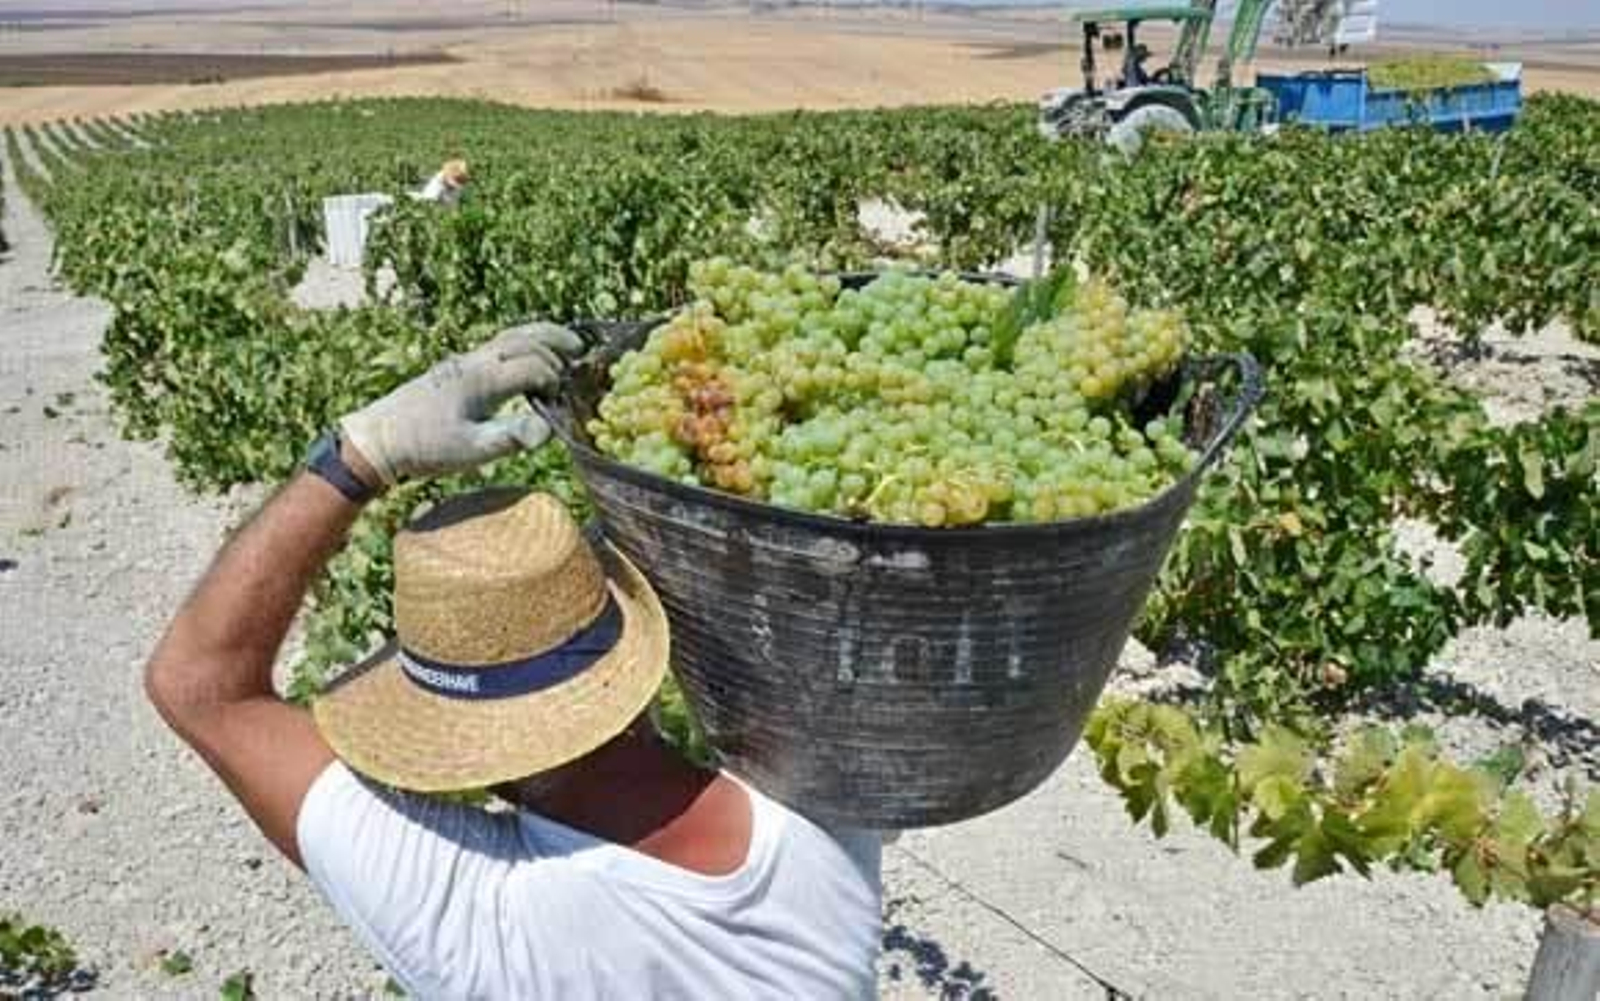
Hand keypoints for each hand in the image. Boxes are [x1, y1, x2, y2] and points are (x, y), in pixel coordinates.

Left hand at [340, 322, 583, 485]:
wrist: (378, 438)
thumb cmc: (424, 448)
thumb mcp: (471, 450)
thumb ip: (511, 437)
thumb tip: (548, 428)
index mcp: (482, 378)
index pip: (533, 365)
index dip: (555, 379)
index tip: (560, 401)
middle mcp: (474, 363)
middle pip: (523, 337)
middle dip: (555, 340)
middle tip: (581, 350)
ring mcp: (463, 363)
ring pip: (508, 337)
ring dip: (538, 337)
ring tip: (561, 346)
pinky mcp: (454, 370)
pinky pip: (496, 346)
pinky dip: (520, 346)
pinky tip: (523, 363)